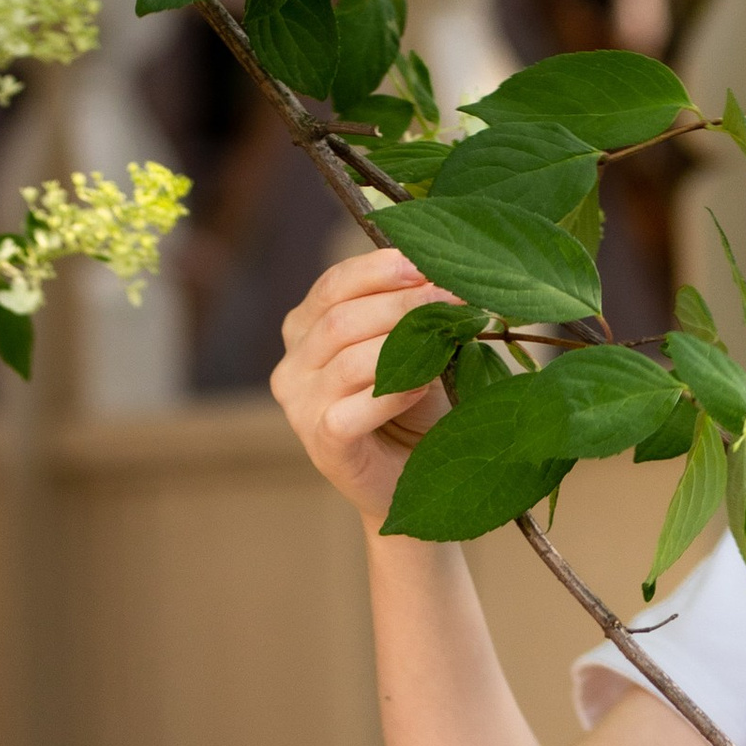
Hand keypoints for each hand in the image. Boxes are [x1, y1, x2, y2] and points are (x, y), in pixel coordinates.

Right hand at [272, 247, 452, 530]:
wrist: (416, 481)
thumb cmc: (414, 408)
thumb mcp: (415, 351)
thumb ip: (414, 317)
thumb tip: (444, 277)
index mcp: (306, 330)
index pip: (333, 286)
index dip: (378, 270)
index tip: (425, 264)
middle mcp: (293, 365)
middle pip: (341, 319)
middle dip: (402, 304)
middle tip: (452, 299)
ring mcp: (300, 406)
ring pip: (349, 360)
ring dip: (405, 343)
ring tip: (448, 337)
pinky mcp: (321, 443)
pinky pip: (353, 410)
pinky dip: (393, 394)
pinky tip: (423, 384)